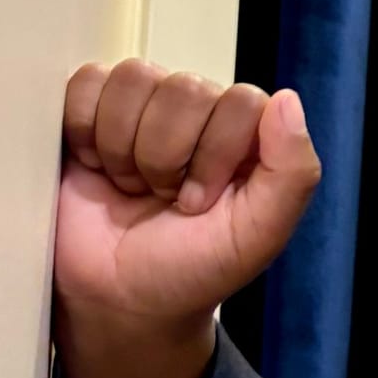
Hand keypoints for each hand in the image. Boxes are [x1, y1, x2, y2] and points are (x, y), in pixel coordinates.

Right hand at [55, 59, 322, 325]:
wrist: (116, 299)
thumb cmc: (191, 268)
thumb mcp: (258, 236)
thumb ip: (292, 173)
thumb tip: (287, 99)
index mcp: (247, 132)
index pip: (239, 102)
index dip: (213, 155)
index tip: (198, 204)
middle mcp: (199, 110)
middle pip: (184, 88)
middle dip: (164, 158)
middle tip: (161, 198)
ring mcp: (144, 105)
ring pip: (134, 78)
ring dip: (123, 147)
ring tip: (129, 185)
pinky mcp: (90, 107)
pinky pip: (86, 81)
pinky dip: (84, 130)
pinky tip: (95, 166)